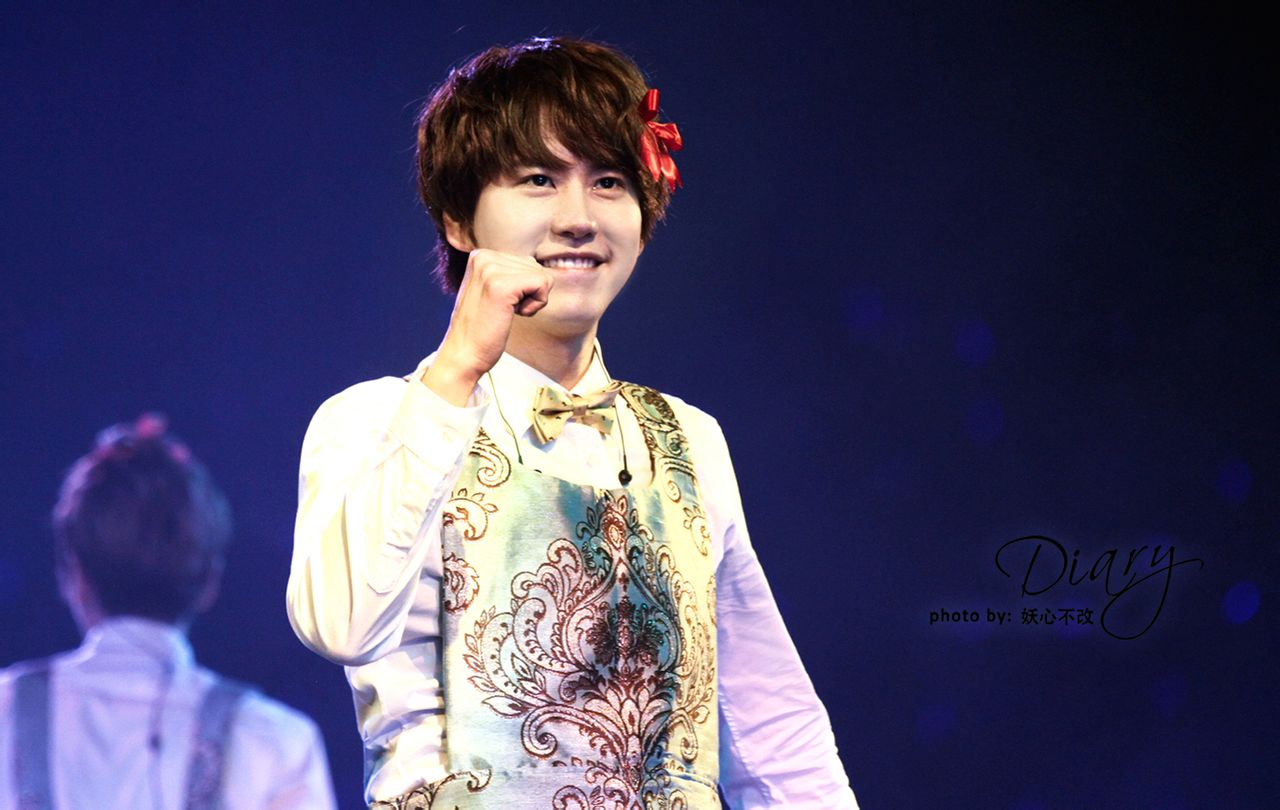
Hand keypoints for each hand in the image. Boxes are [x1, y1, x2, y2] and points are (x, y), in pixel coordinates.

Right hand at [421, 249, 553, 404]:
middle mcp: (483, 257)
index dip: (522, 289)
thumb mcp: (491, 289)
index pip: (525, 263)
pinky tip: (513, 314)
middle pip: (535, 267)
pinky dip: (535, 305)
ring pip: (541, 276)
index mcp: (480, 255)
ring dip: (531, 300)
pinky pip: (542, 285)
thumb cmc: (481, 328)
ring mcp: (491, 269)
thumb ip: (509, 273)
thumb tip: (536, 265)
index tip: (500, 304)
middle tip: (502, 311)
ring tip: (504, 312)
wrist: (464, 353)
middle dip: (528, 294)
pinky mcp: (502, 286)